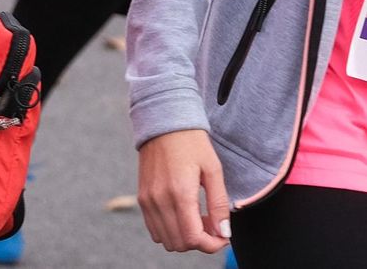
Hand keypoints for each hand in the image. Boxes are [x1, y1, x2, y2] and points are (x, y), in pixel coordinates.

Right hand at [137, 129, 231, 253]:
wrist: (164, 121)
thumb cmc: (192, 142)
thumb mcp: (213, 169)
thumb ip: (219, 204)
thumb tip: (223, 233)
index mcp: (180, 193)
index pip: (192, 238)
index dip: (211, 245)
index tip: (223, 237)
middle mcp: (159, 201)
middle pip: (179, 244)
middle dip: (200, 241)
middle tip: (213, 224)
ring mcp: (148, 201)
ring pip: (166, 240)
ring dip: (185, 237)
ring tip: (199, 217)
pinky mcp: (142, 199)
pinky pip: (155, 229)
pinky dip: (170, 230)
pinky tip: (184, 214)